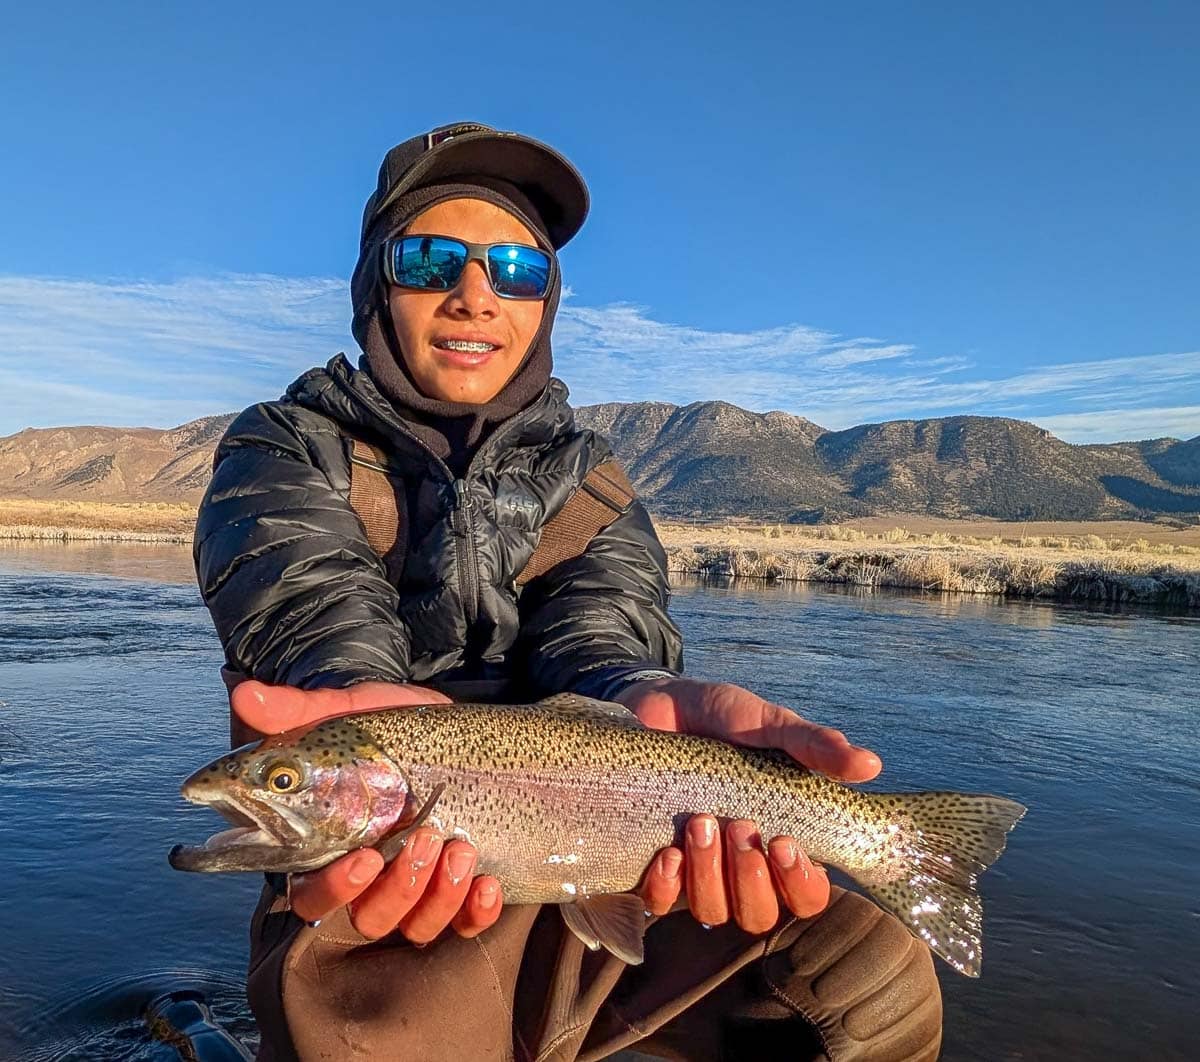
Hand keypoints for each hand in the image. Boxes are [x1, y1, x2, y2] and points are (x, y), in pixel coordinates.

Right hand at [230, 680, 503, 942]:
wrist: (434, 720)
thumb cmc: (375, 727)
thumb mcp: (342, 714)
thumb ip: (295, 711)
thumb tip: (245, 693)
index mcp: (326, 849)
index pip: (312, 896)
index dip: (335, 889)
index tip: (363, 858)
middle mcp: (369, 879)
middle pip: (372, 918)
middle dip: (400, 888)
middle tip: (422, 838)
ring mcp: (415, 886)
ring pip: (417, 925)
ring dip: (440, 898)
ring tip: (460, 849)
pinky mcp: (459, 882)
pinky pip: (466, 922)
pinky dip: (476, 913)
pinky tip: (487, 884)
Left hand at [616, 677, 880, 932]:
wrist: (661, 704)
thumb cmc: (724, 719)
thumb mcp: (770, 725)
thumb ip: (814, 746)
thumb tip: (870, 764)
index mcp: (780, 841)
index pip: (807, 895)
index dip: (801, 884)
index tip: (786, 843)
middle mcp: (741, 867)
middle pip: (759, 915)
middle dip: (751, 878)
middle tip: (739, 825)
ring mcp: (698, 870)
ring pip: (712, 910)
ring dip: (709, 875)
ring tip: (700, 823)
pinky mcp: (654, 865)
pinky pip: (661, 902)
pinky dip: (666, 885)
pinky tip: (668, 851)